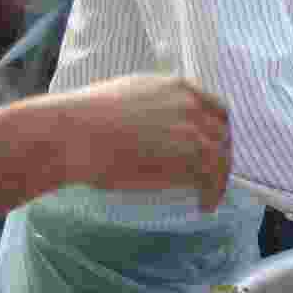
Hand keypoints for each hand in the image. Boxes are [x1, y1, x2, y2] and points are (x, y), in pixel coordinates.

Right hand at [64, 74, 230, 212]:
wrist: (70, 132)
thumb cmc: (83, 119)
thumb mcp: (126, 96)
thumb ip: (153, 106)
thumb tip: (161, 128)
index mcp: (175, 87)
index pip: (216, 108)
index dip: (218, 130)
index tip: (215, 147)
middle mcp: (189, 103)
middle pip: (222, 133)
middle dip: (222, 155)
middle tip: (214, 176)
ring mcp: (191, 128)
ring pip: (220, 156)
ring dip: (219, 179)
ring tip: (211, 197)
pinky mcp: (187, 154)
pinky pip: (210, 177)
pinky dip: (212, 193)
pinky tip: (204, 206)